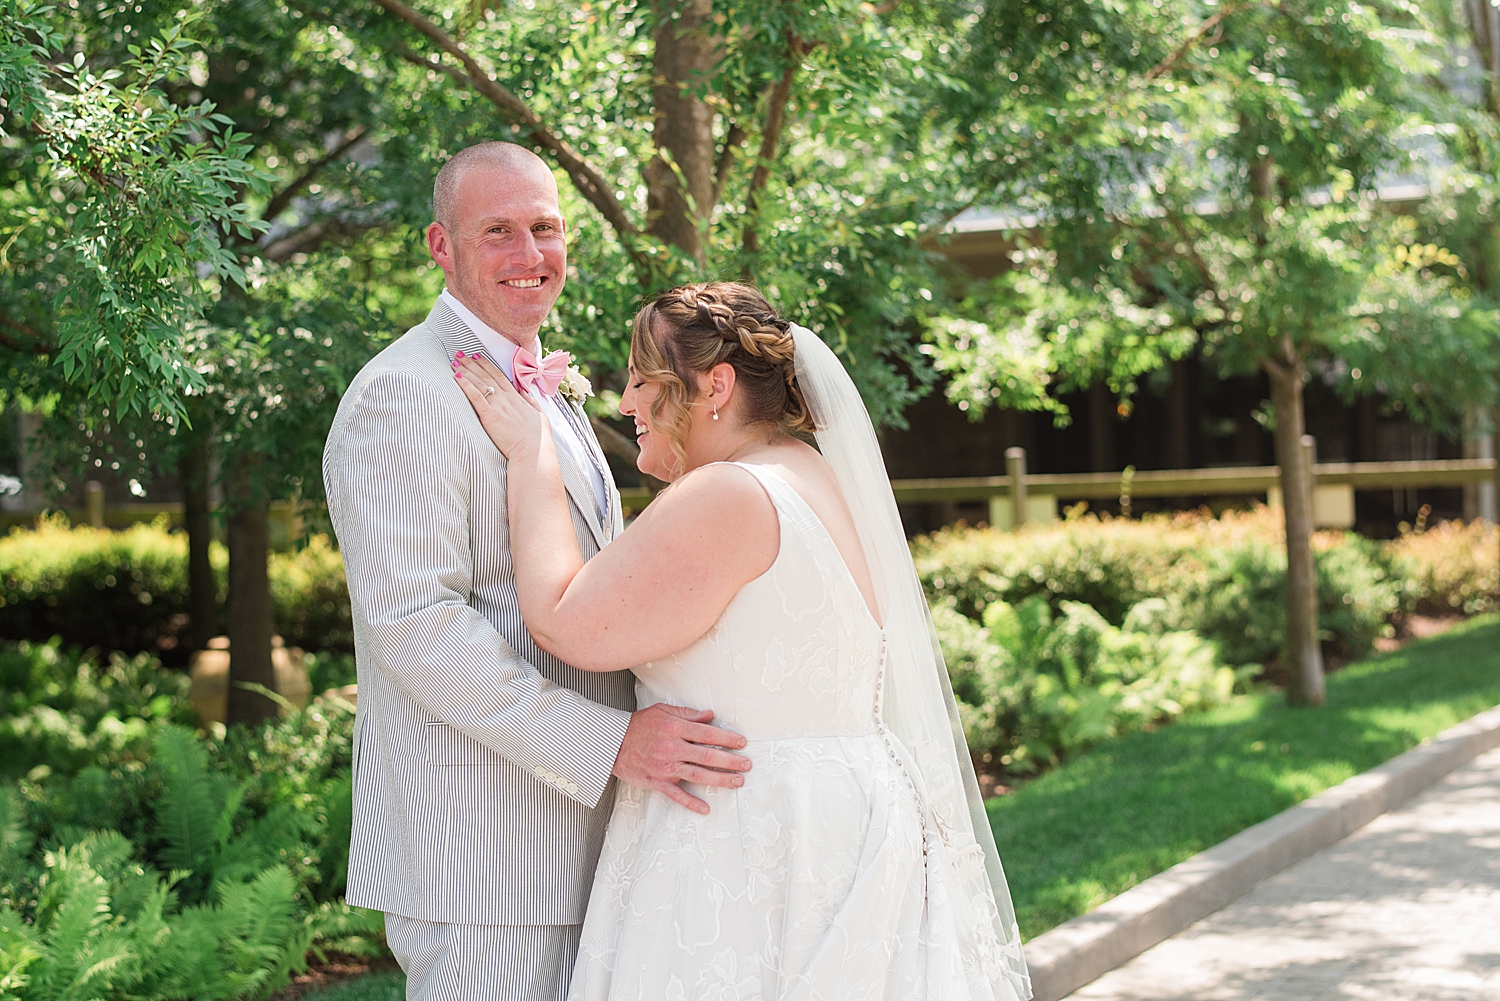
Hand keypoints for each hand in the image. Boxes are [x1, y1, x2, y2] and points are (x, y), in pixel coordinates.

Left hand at [452, 351, 547, 457]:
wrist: (533, 451)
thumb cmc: (537, 438)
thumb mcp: (540, 415)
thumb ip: (531, 401)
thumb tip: (524, 391)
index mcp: (516, 397)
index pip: (498, 376)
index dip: (486, 365)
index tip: (477, 357)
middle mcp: (506, 398)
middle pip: (486, 376)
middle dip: (471, 363)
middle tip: (460, 353)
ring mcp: (497, 406)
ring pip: (479, 383)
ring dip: (466, 371)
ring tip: (455, 361)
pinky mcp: (489, 416)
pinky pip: (475, 397)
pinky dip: (466, 385)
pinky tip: (457, 377)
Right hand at [612, 703, 751, 814]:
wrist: (611, 743)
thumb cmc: (638, 726)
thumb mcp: (663, 712)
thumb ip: (688, 714)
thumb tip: (710, 716)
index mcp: (675, 729)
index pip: (708, 734)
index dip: (727, 739)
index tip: (742, 743)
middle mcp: (672, 748)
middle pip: (708, 756)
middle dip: (731, 761)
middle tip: (747, 764)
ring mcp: (665, 767)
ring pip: (698, 775)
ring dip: (720, 779)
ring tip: (737, 781)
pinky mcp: (657, 781)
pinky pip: (676, 795)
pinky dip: (691, 803)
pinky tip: (705, 809)